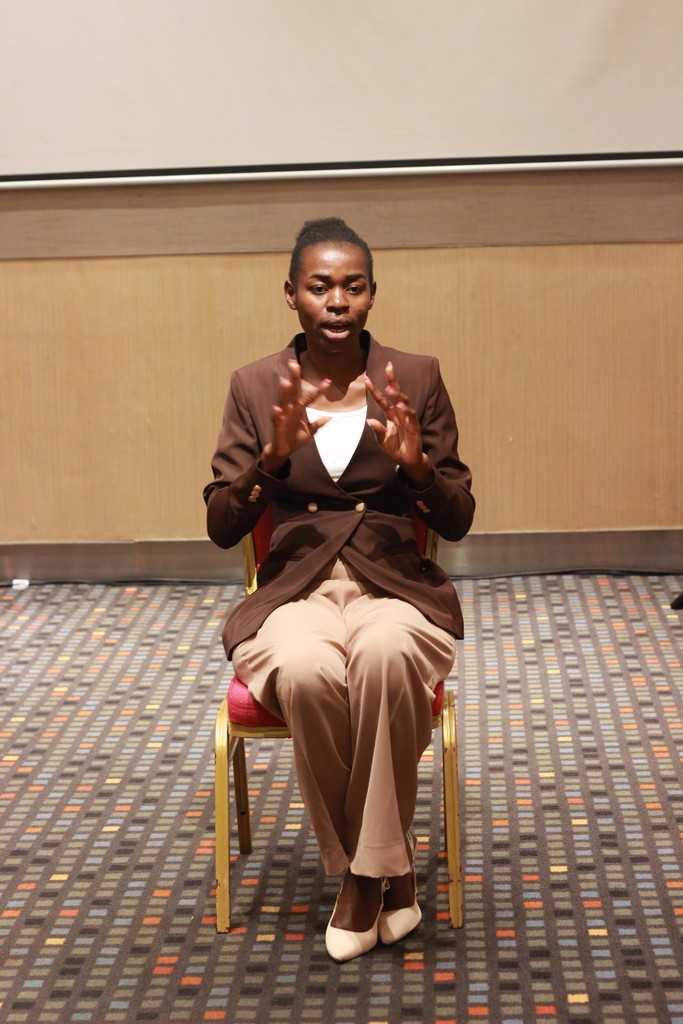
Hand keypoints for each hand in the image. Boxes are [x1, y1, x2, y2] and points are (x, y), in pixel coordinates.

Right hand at [261, 360, 329, 473]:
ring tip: (285, 382)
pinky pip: (276, 420)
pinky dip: (276, 414)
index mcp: (299, 410)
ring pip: (284, 402)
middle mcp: (290, 410)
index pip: (310, 397)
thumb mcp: (309, 432)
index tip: (328, 380)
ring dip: (284, 393)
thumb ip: (318, 424)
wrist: (283, 451)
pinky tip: (276, 408)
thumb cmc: (294, 439)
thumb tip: (329, 418)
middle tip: (294, 364)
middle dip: (294, 379)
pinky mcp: (277, 427)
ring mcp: (283, 417)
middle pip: (293, 392)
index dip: (319, 390)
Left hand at [365, 362, 432, 487]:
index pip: (382, 399)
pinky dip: (405, 411)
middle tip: (388, 367)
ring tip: (390, 388)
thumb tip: (369, 420)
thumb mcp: (382, 440)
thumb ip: (377, 430)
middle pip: (396, 394)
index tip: (367, 378)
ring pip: (403, 403)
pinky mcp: (414, 427)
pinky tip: (400, 406)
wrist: (408, 461)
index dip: (375, 389)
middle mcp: (399, 413)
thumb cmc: (395, 448)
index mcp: (390, 415)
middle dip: (392, 381)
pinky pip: (410, 417)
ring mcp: (408, 419)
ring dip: (397, 395)